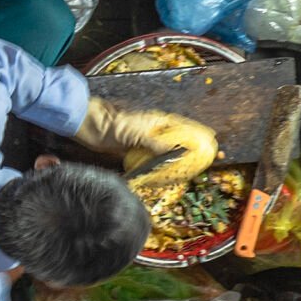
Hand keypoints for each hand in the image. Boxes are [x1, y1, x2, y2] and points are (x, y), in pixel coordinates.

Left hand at [77, 101, 217, 186]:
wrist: (87, 126)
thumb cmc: (112, 123)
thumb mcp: (137, 132)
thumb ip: (156, 143)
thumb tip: (176, 152)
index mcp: (157, 122)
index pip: (184, 128)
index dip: (198, 136)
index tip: (213, 144)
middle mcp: (153, 133)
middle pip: (176, 143)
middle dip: (190, 154)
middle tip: (205, 164)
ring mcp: (142, 144)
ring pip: (164, 155)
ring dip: (174, 164)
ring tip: (189, 174)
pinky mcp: (132, 154)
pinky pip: (149, 163)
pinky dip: (157, 170)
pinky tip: (164, 178)